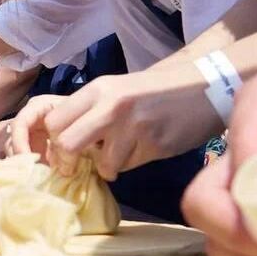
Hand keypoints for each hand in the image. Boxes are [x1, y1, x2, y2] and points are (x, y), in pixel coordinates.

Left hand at [9, 66, 219, 177]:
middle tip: (79, 165)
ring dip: (109, 165)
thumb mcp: (115, 90)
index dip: (54, 141)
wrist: (203, 88)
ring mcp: (134, 127)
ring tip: (123, 151)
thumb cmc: (153, 91)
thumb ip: (88, 111)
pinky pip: (129, 167)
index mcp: (98, 89)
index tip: (63, 151)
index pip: (53, 121)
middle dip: (70, 161)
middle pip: (67, 144)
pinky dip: (132, 163)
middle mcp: (111, 106)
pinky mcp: (155, 145)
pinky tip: (144, 147)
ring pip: (102, 164)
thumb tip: (59, 143)